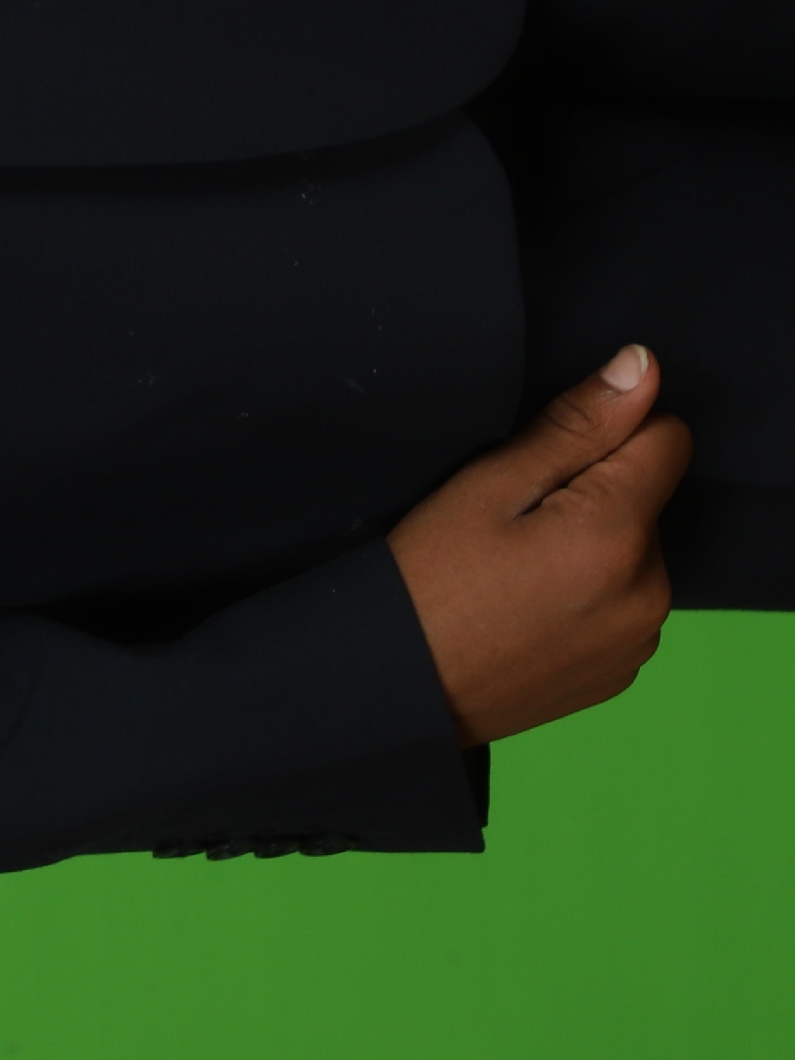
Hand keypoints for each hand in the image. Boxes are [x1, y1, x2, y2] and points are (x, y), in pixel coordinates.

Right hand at [388, 345, 687, 743]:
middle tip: (507, 527)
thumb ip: (574, 428)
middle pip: (646, 500)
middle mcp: (650, 590)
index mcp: (617, 534)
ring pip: (634, 554)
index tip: (541, 464)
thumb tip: (642, 368)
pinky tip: (523, 611)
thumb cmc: (422, 583)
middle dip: (592, 497)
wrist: (393, 692)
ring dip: (592, 548)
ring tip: (510, 573)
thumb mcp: (484, 488)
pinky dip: (586, 598)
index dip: (605, 434)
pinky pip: (623, 606)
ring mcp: (640, 638)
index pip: (665, 438)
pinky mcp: (621, 671)